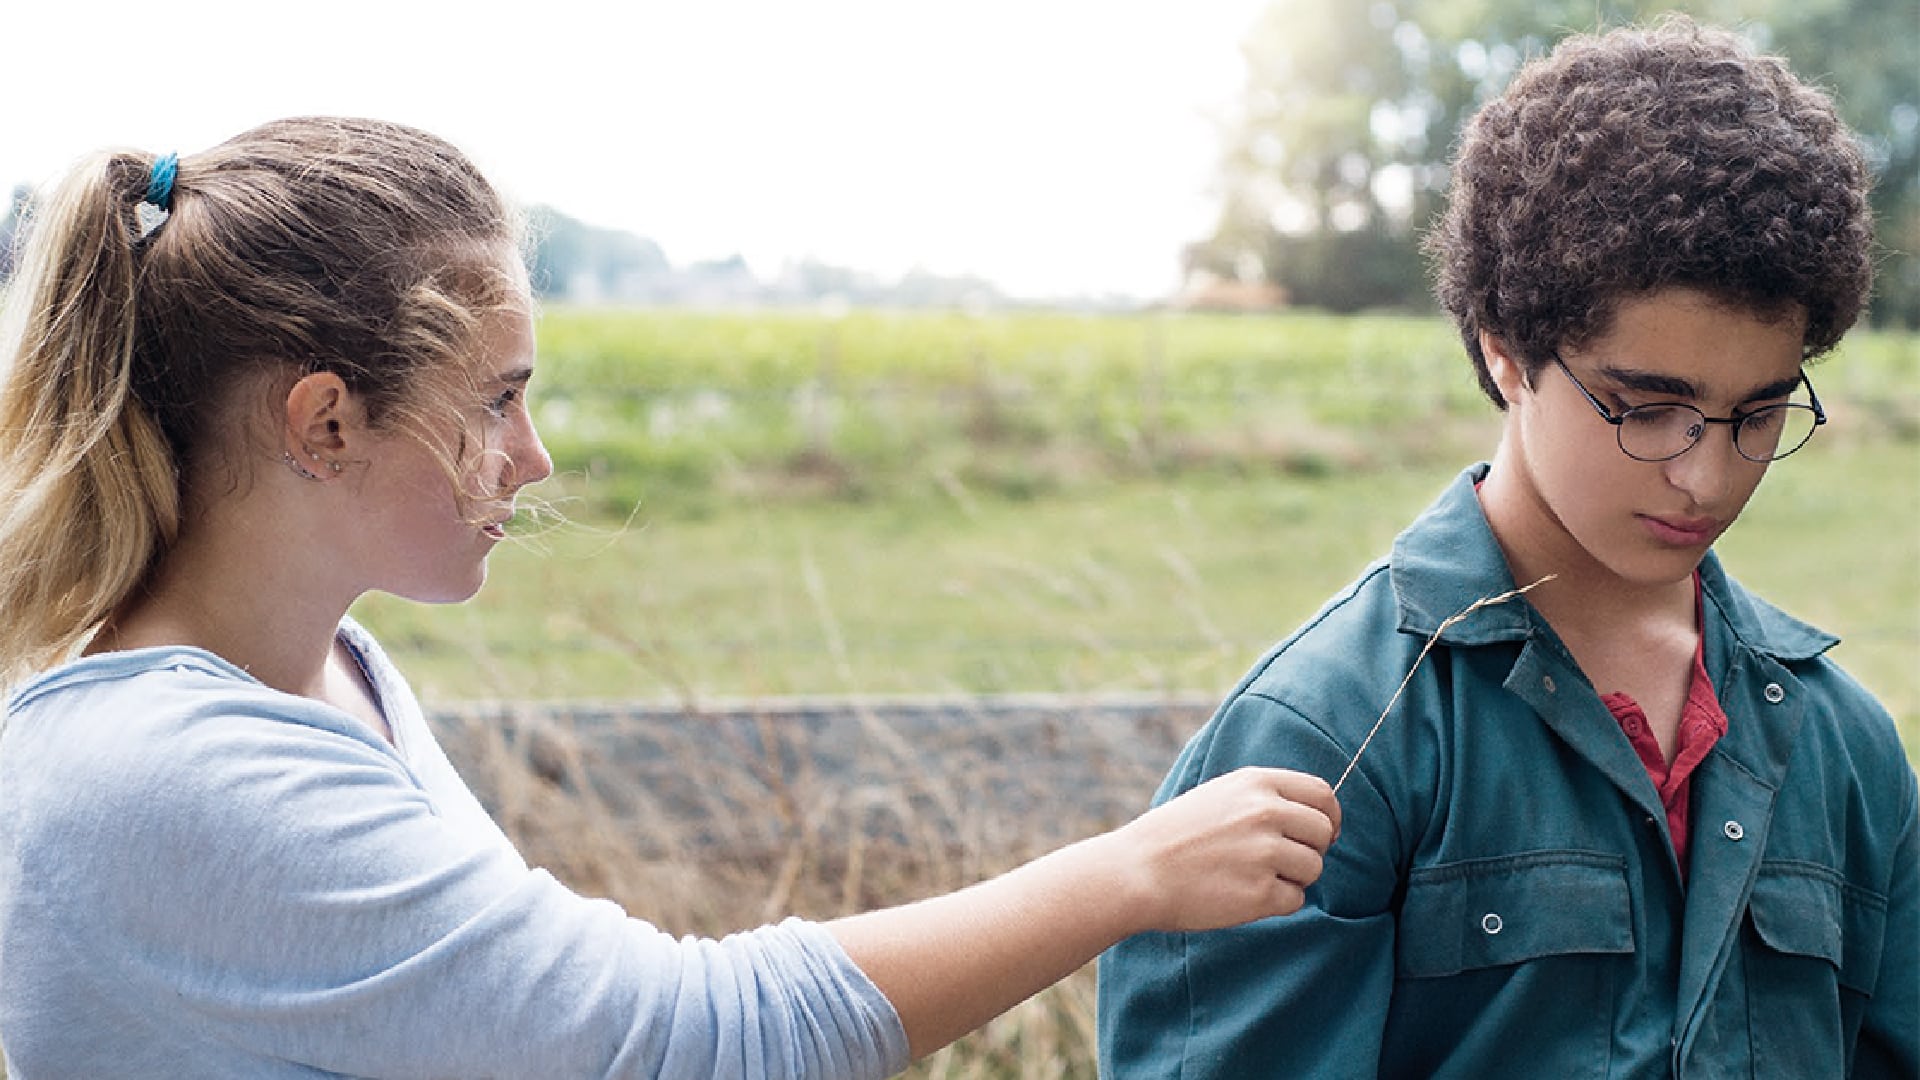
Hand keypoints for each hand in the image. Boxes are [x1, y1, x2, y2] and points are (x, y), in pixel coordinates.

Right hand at [1106, 766, 1339, 932]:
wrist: (1137, 872)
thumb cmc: (1175, 835)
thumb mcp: (1220, 795)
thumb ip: (1265, 798)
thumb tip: (1317, 818)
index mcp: (1256, 783)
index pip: (1321, 794)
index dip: (1329, 816)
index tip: (1321, 833)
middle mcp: (1265, 812)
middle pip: (1322, 832)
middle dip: (1310, 850)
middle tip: (1280, 862)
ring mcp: (1264, 853)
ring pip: (1313, 868)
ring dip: (1293, 878)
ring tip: (1253, 877)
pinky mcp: (1260, 893)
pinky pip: (1295, 900)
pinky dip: (1275, 903)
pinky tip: (1243, 895)